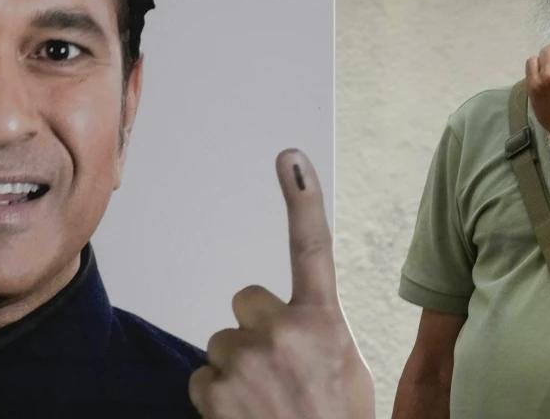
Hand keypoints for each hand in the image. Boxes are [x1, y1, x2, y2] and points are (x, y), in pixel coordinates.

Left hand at [189, 150, 374, 418]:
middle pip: (245, 304)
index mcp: (325, 321)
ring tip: (265, 407)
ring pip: (223, 346)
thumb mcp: (346, 370)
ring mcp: (250, 359)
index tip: (289, 156)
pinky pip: (203, 378)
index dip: (301, 198)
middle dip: (255, 333)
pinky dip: (217, 400)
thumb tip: (293, 323)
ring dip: (236, 372)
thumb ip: (318, 334)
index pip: (312, 247)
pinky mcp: (217, 389)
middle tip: (280, 377)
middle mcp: (287, 331)